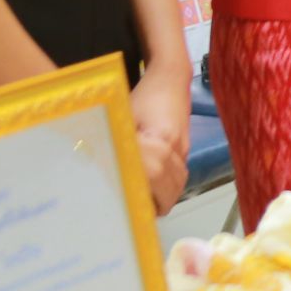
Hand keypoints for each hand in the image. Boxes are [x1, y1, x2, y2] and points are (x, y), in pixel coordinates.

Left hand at [129, 65, 192, 215]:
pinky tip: (151, 188)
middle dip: (153, 206)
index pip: (153, 181)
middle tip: (130, 212)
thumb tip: (103, 174)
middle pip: (170, 190)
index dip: (142, 199)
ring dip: (163, 198)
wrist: (170, 78)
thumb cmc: (140, 98)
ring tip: (140, 204)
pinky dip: (168, 187)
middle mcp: (176, 149)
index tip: (125, 210)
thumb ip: (118, 146)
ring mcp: (184, 149)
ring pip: (179, 185)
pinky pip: (181, 175)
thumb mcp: (122, 119)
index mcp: (160, 142)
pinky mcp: (186, 148)